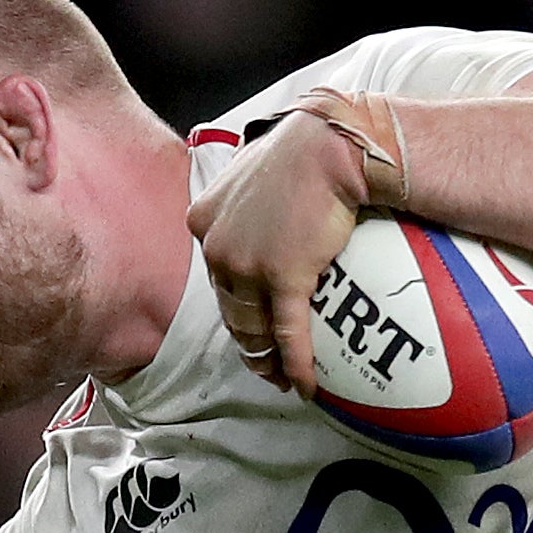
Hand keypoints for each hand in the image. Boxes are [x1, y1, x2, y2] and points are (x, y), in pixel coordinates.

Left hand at [185, 107, 368, 397]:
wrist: (327, 147)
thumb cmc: (301, 152)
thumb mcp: (254, 174)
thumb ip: (247, 201)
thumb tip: (262, 214)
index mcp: (205, 223)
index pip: (216, 279)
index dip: (235, 308)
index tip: (252, 326)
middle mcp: (218, 247)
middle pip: (230, 310)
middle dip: (248, 344)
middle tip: (266, 365)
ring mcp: (248, 264)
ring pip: (253, 328)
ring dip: (268, 360)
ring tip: (283, 379)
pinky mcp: (283, 276)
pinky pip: (288, 332)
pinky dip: (295, 363)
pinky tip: (305, 385)